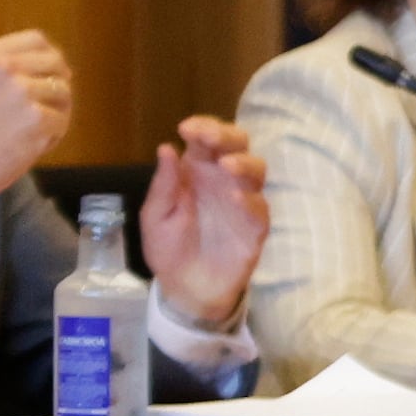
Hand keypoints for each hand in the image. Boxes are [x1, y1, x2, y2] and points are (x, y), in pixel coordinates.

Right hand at [0, 31, 74, 215]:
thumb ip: (4, 68)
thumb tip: (54, 65)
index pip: (36, 39)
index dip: (50, 56)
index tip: (50, 74)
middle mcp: (5, 67)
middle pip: (55, 62)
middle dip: (59, 83)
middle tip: (48, 105)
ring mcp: (22, 92)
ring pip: (63, 93)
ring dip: (57, 112)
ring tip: (34, 131)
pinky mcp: (37, 119)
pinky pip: (62, 121)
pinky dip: (54, 136)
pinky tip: (33, 145)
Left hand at [138, 115, 268, 326]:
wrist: (186, 287)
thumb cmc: (168, 246)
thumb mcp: (156, 216)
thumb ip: (164, 184)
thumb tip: (166, 147)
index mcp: (195, 171)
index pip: (205, 141)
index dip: (202, 128)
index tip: (187, 128)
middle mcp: (222, 179)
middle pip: (237, 146)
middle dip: (226, 136)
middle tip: (211, 138)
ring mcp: (242, 200)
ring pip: (256, 170)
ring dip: (243, 164)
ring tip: (227, 166)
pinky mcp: (255, 226)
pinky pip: (259, 207)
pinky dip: (250, 199)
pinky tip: (235, 197)